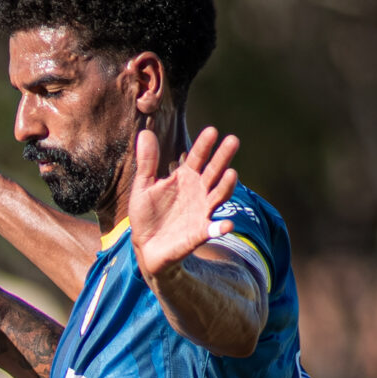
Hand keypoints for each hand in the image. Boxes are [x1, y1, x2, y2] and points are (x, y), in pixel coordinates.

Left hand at [127, 125, 241, 280]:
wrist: (146, 246)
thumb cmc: (147, 214)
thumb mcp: (143, 186)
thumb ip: (147, 162)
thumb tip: (146, 132)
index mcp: (185, 178)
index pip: (197, 157)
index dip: (204, 145)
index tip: (212, 131)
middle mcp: (198, 192)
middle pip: (214, 171)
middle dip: (223, 157)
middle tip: (233, 140)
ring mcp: (201, 211)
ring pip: (218, 196)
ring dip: (226, 186)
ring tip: (231, 174)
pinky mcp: (199, 233)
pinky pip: (212, 230)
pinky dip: (220, 228)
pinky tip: (227, 225)